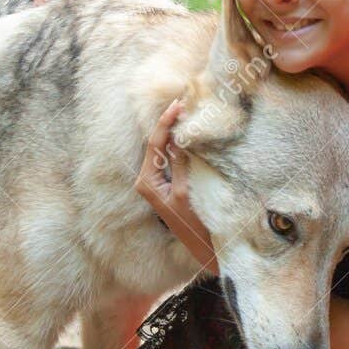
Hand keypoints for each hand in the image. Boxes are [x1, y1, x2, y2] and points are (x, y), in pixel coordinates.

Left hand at [136, 100, 217, 273]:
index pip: (154, 143)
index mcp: (146, 181)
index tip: (178, 105)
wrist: (202, 247)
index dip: (165, 122)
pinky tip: (190, 133)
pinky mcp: (170, 183)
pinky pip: (173, 157)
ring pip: (166, 149)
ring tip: (188, 111)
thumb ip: (179, 164)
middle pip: (158, 143)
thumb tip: (178, 137)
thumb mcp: (185, 192)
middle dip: (170, 123)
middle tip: (185, 101)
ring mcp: (159, 181)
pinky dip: (181, 144)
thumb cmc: (193, 224)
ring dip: (176, 131)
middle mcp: (148, 179)